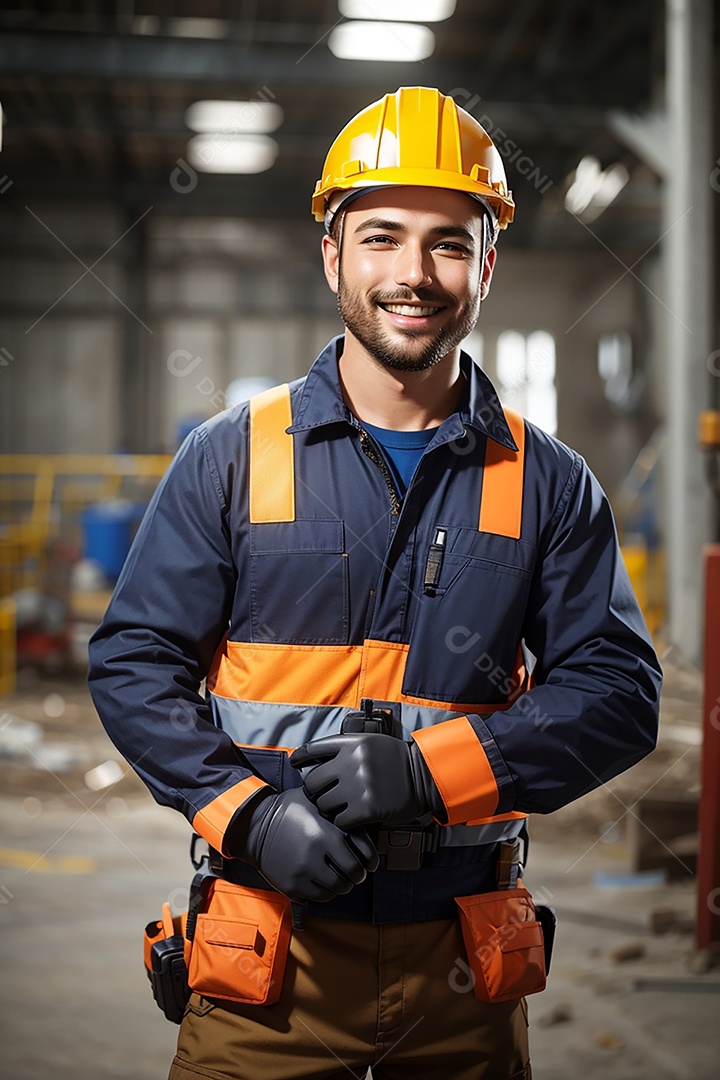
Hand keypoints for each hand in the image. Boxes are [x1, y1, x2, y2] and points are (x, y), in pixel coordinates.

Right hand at [230, 788, 378, 902]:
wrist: (256, 827)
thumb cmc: (289, 811)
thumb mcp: (316, 801)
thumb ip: (340, 812)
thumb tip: (364, 820)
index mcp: (326, 831)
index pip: (363, 854)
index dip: (370, 860)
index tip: (369, 862)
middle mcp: (316, 853)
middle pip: (353, 874)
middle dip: (357, 874)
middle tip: (355, 871)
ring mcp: (303, 872)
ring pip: (339, 888)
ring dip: (343, 884)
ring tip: (339, 875)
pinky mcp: (293, 887)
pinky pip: (321, 897)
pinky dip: (327, 891)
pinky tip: (324, 880)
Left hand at [290, 733, 438, 830]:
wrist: (424, 776)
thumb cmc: (395, 760)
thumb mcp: (370, 742)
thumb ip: (343, 748)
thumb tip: (312, 761)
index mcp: (352, 743)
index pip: (312, 749)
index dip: (299, 758)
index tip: (295, 763)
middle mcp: (352, 762)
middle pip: (313, 782)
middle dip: (316, 791)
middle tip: (324, 795)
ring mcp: (359, 786)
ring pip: (324, 804)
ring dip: (329, 809)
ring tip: (341, 807)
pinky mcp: (366, 809)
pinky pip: (339, 821)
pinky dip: (343, 822)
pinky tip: (351, 818)